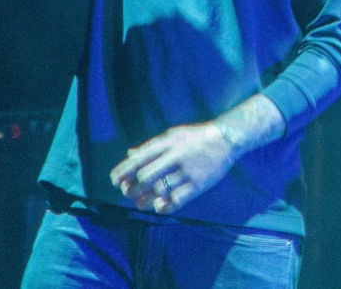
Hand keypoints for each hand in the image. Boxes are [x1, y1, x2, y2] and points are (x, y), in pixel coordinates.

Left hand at [109, 121, 236, 214]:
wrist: (226, 139)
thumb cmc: (195, 137)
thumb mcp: (172, 135)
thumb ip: (151, 146)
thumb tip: (130, 154)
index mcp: (167, 143)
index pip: (139, 158)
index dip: (124, 171)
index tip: (114, 181)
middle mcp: (176, 156)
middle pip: (146, 176)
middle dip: (133, 188)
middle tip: (128, 193)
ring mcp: (187, 171)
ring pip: (159, 190)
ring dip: (145, 200)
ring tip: (139, 203)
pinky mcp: (198, 184)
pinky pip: (176, 200)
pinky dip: (164, 206)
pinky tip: (159, 206)